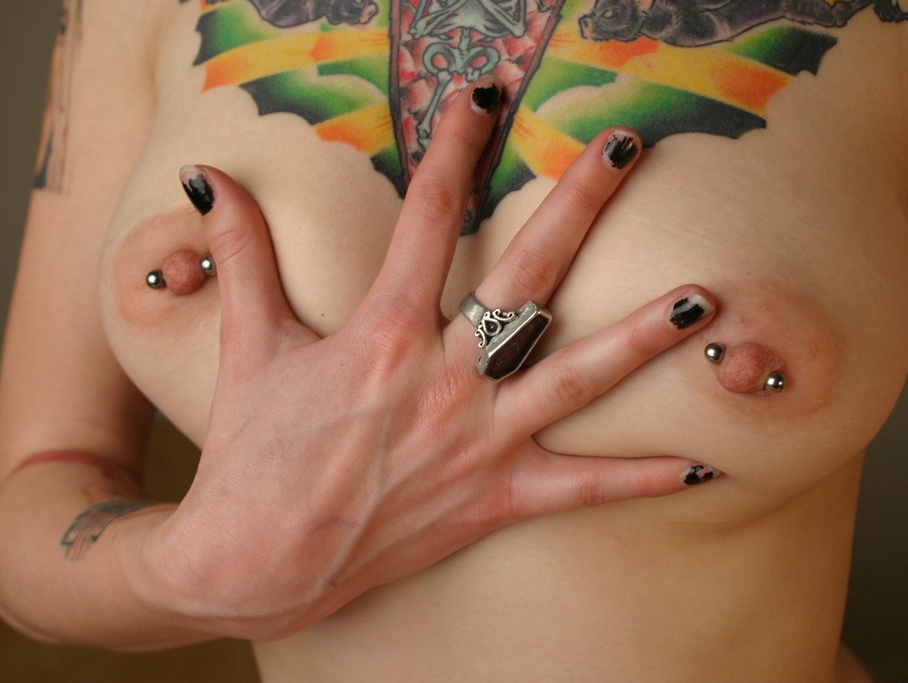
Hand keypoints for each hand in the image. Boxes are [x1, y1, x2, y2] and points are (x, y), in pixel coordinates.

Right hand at [146, 78, 717, 639]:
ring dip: (640, 338)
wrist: (255, 565)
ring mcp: (477, 442)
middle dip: (577, 207)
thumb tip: (205, 178)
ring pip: (574, 378)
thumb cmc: (252, 453)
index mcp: (382, 336)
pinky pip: (579, 488)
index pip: (429, 220)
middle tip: (624, 149)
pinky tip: (702, 468)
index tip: (482, 97)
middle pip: (526, 278)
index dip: (455, 148)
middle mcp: (443, 381)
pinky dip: (640, 480)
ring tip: (701, 299)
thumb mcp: (249, 346)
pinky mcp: (494, 499)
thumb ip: (243, 255)